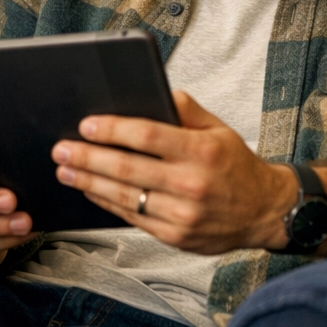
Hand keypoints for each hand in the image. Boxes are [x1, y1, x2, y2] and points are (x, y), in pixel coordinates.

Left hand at [51, 92, 297, 253]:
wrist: (264, 211)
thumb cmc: (236, 164)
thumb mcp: (219, 128)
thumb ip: (186, 109)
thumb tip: (155, 90)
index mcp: (201, 151)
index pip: (147, 136)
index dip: (112, 130)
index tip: (86, 124)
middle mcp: (191, 184)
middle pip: (127, 169)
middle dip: (88, 158)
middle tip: (61, 149)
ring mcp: (182, 214)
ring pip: (124, 196)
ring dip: (88, 183)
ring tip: (65, 171)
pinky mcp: (175, 236)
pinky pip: (132, 217)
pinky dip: (106, 203)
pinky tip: (89, 191)